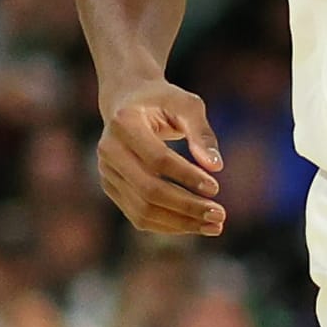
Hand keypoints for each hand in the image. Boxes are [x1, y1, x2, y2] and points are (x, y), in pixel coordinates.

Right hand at [97, 80, 224, 235]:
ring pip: (142, 210)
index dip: (187, 176)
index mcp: (124, 123)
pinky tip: (195, 225)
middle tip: (220, 215)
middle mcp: (109, 150)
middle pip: (148, 190)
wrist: (127, 101)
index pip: (157, 159)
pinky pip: (138, 215)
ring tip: (214, 226)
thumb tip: (216, 166)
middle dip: (187, 207)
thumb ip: (201, 132)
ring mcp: (106, 172)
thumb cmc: (163, 100)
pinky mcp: (111, 187)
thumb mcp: (186, 104)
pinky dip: (168, 225)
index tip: (216, 188)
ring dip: (180, 223)